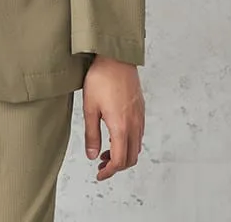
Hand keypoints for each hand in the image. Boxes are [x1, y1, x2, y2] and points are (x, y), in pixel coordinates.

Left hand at [81, 55, 144, 180]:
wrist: (116, 57)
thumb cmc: (101, 78)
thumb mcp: (90, 107)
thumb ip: (91, 134)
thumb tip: (92, 155)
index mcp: (121, 127)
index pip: (120, 160)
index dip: (109, 171)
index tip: (99, 174)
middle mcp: (134, 124)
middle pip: (131, 157)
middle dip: (117, 166)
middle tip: (101, 164)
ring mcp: (139, 116)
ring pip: (137, 146)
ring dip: (123, 154)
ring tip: (106, 150)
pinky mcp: (140, 109)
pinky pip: (138, 134)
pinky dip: (129, 142)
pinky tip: (115, 134)